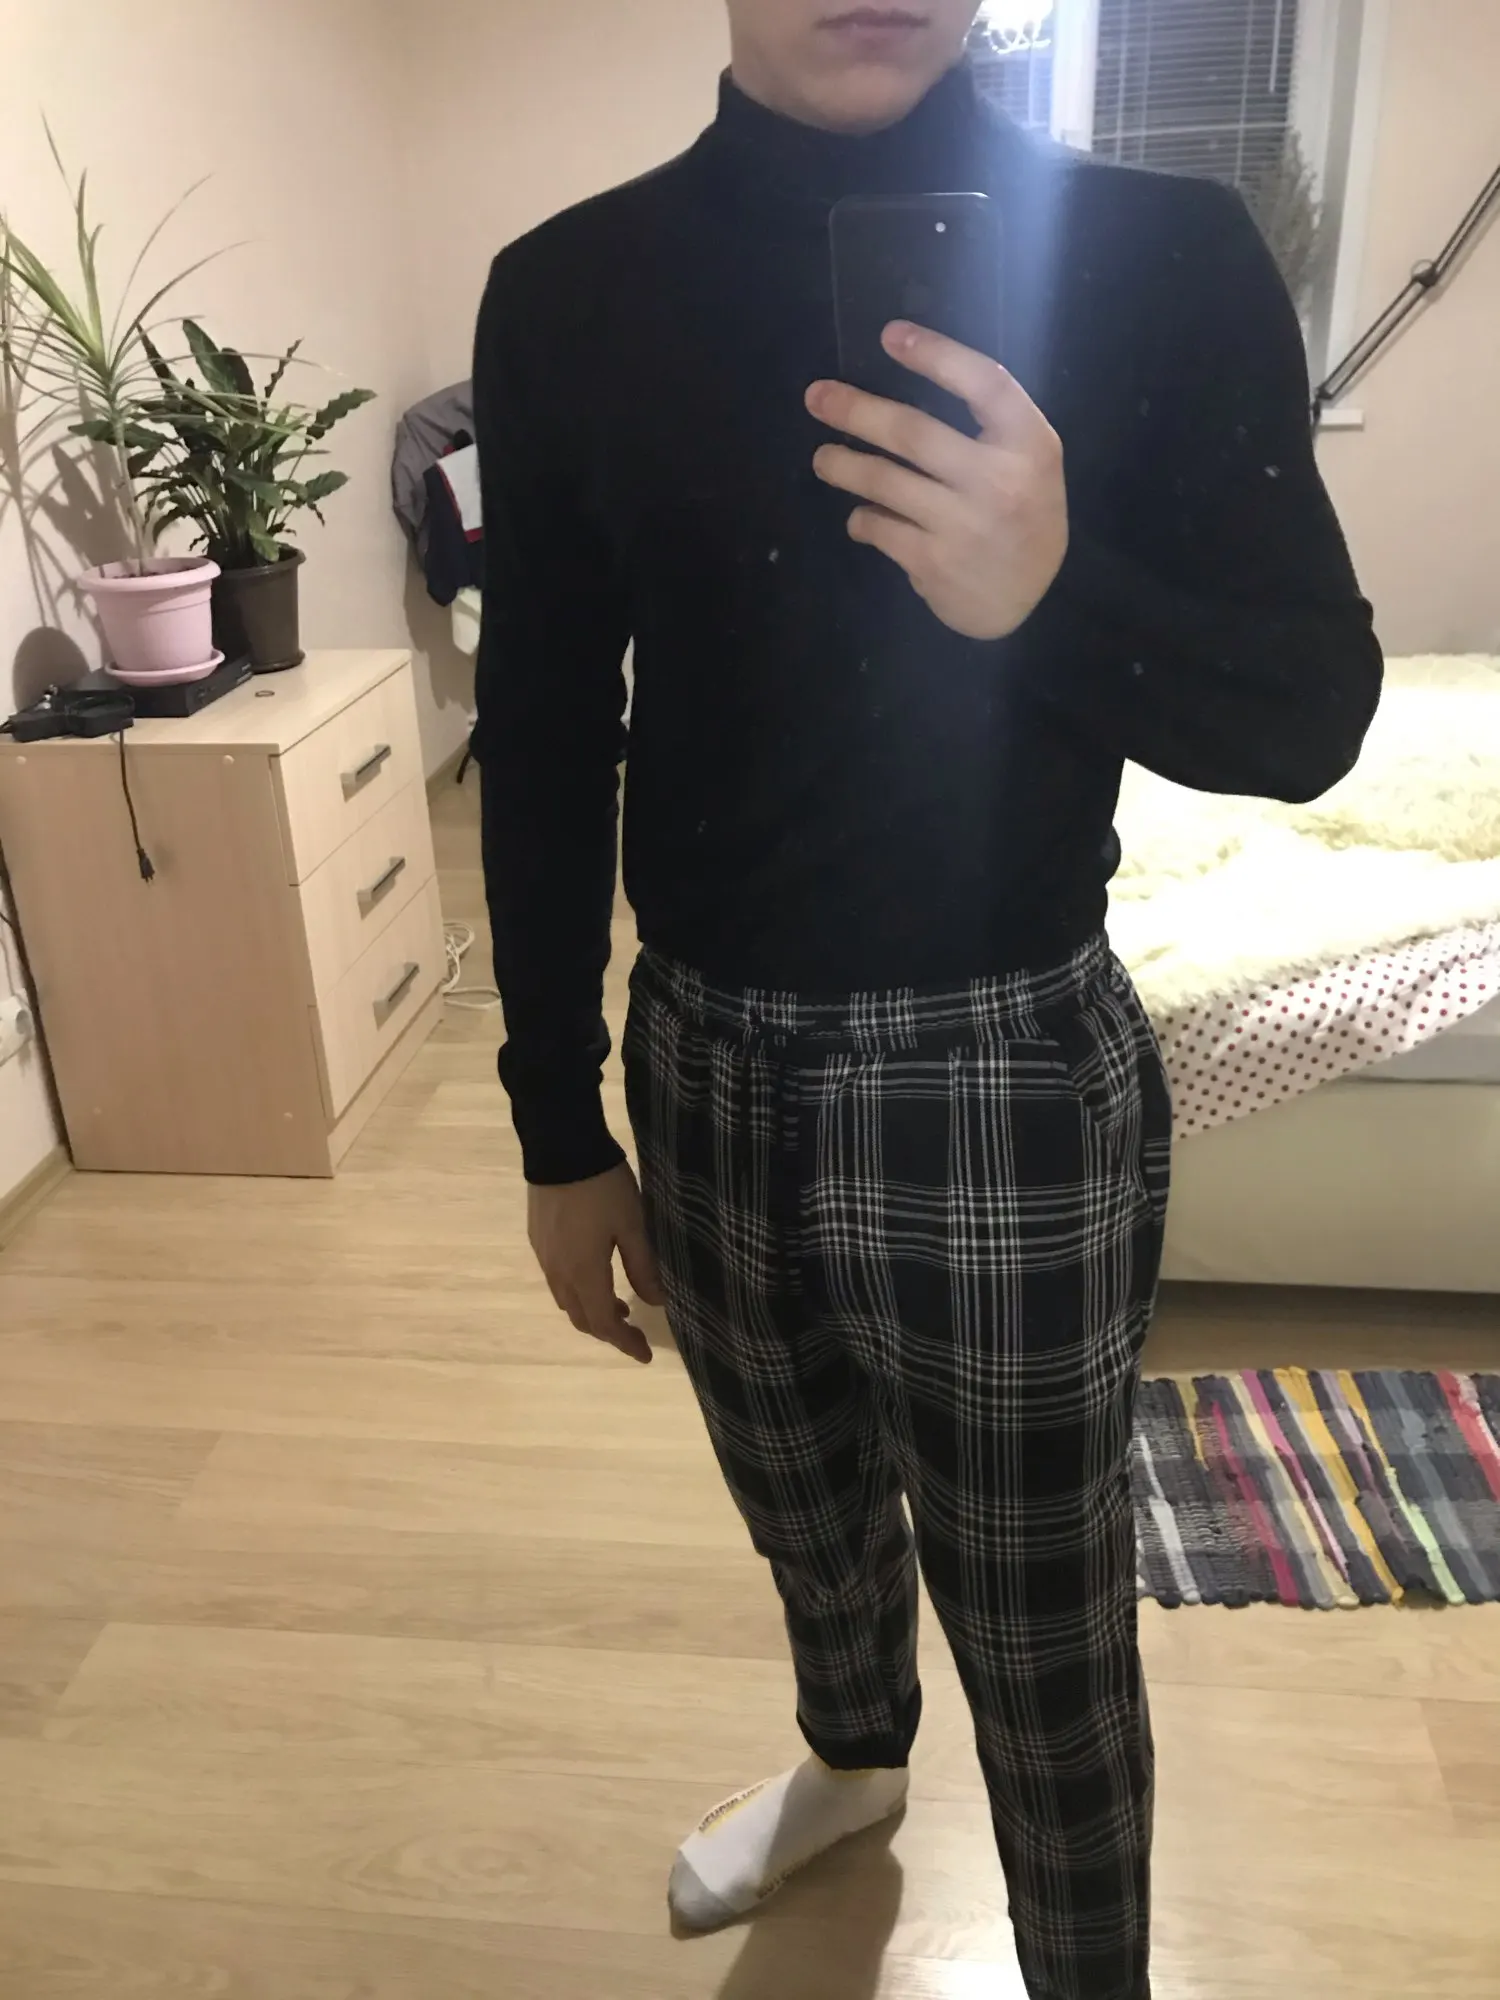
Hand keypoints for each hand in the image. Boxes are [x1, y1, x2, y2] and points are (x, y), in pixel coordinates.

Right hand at [528, 1161, 663, 1364]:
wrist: (560, 1147)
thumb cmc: (603, 1187)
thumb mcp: (633, 1225)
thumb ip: (644, 1267)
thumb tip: (656, 1302)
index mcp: (584, 1273)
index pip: (604, 1324)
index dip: (625, 1344)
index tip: (644, 1355)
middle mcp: (558, 1273)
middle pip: (581, 1318)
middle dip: (608, 1331)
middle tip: (632, 1331)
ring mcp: (544, 1257)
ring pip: (566, 1300)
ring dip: (590, 1310)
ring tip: (616, 1304)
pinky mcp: (538, 1240)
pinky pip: (557, 1280)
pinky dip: (577, 1290)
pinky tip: (592, 1274)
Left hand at [807, 320, 1068, 640]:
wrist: (1026, 600)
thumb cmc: (1021, 515)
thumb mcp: (1028, 461)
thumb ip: (990, 424)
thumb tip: (910, 374)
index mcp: (1030, 444)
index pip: (984, 383)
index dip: (936, 354)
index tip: (889, 335)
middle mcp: (1000, 481)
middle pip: (914, 432)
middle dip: (856, 410)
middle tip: (817, 396)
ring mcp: (965, 525)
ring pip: (885, 481)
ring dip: (844, 466)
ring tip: (823, 457)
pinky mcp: (934, 562)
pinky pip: (880, 528)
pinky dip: (862, 519)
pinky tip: (860, 516)